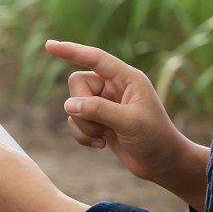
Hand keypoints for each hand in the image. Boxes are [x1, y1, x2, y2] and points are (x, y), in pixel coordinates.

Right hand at [45, 40, 207, 211]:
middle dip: (83, 107)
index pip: (95, 58)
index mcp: (126, 78)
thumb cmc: (156, 139)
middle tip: (101, 124)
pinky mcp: (98, 120)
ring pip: (73, 106)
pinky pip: (74, 121)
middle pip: (77, 84)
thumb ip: (99, 110)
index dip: (71, 51)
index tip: (49, 46)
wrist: (163, 165)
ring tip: (105, 137)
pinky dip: (83, 135)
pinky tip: (102, 144)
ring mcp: (104, 104)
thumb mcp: (130, 122)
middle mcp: (113, 87)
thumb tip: (69, 105)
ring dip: (84, 126)